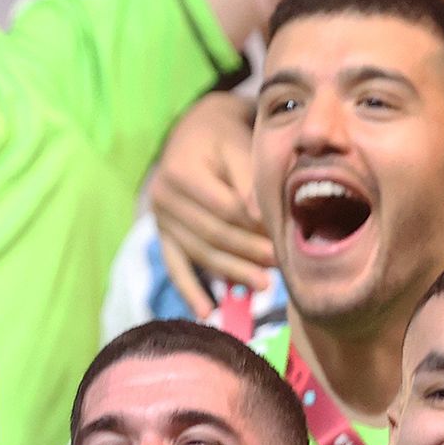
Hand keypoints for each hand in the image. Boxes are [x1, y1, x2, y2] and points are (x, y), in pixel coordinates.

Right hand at [148, 94, 272, 312]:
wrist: (194, 132)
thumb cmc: (224, 137)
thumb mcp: (237, 145)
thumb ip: (248, 179)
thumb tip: (259, 217)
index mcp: (181, 172)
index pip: (225, 208)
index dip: (254, 226)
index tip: (283, 238)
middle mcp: (163, 198)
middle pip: (213, 234)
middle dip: (249, 253)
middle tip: (281, 265)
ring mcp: (160, 220)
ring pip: (200, 254)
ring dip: (232, 273)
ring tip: (265, 286)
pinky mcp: (163, 235)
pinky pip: (176, 266)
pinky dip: (190, 291)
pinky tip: (206, 312)